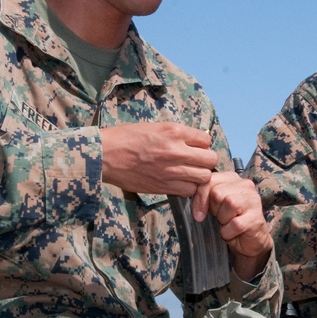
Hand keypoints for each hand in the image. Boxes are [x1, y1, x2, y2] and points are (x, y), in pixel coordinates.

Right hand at [100, 123, 218, 195]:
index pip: (206, 140)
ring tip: (188, 173)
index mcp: (174, 131)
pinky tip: (179, 183)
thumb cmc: (126, 137)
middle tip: (196, 162)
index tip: (195, 147)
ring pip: (203, 177)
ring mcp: (171, 170)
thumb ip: (176, 134)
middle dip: (206, 161)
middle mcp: (177, 151)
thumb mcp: (154, 126)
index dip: (202, 144)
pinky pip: (189, 191)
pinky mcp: (164, 186)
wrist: (105, 155)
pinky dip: (187, 188)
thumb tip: (193, 140)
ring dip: (199, 176)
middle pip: (211, 159)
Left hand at [195, 170, 272, 279]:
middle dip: (214, 210)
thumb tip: (186, 194)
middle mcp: (245, 185)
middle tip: (219, 218)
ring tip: (227, 224)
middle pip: (218, 193)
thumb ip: (204, 195)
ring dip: (222, 220)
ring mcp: (253, 200)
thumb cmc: (228, 220)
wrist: (249, 241)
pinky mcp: (257, 218)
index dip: (200, 198)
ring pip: (229, 204)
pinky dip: (228, 232)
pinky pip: (235, 224)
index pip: (209, 180)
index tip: (198, 214)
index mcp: (232, 178)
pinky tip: (232, 233)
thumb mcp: (213, 205)